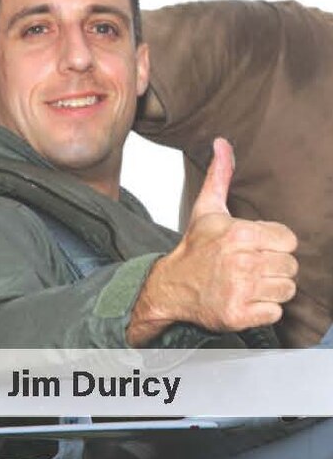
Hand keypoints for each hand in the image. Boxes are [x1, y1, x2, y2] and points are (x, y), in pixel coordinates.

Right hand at [128, 138, 296, 343]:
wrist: (168, 288)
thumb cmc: (194, 251)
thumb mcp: (207, 210)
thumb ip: (220, 176)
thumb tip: (222, 143)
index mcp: (240, 234)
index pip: (289, 241)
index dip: (274, 245)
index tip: (253, 249)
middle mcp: (241, 262)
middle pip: (290, 266)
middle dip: (273, 268)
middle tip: (248, 269)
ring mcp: (240, 290)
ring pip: (286, 290)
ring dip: (270, 290)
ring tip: (248, 285)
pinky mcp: (238, 315)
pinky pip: (275, 312)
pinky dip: (263, 311)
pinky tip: (245, 301)